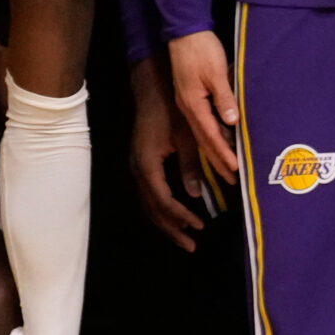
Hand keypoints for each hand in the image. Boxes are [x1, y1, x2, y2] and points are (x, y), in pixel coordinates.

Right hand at [129, 53, 205, 249]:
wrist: (152, 89)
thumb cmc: (172, 110)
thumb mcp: (187, 136)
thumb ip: (192, 165)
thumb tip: (196, 194)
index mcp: (147, 163)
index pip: (162, 200)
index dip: (180, 216)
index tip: (199, 225)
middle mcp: (136, 168)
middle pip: (151, 208)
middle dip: (171, 228)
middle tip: (191, 244)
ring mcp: (135, 166)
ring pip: (148, 203)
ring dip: (166, 222)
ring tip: (185, 237)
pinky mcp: (140, 163)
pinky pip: (148, 194)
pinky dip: (161, 208)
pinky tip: (175, 215)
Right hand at [165, 30, 239, 183]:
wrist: (184, 32)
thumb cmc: (200, 49)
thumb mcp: (215, 72)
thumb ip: (224, 97)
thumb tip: (232, 121)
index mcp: (192, 104)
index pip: (211, 136)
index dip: (224, 154)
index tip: (235, 170)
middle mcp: (188, 108)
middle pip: (204, 141)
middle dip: (218, 161)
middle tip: (232, 180)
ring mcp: (187, 104)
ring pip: (201, 135)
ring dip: (214, 153)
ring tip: (227, 169)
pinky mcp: (190, 98)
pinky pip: (201, 124)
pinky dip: (212, 138)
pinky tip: (221, 143)